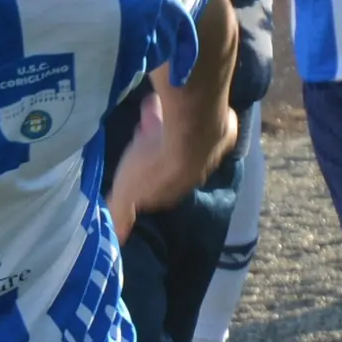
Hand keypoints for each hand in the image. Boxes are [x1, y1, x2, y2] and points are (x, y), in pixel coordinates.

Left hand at [107, 88, 234, 241]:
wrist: (191, 131)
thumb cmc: (155, 162)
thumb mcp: (127, 190)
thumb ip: (121, 211)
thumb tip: (118, 239)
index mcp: (172, 192)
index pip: (157, 190)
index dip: (144, 177)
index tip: (132, 161)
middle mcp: (194, 175)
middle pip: (172, 163)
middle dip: (158, 152)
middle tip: (142, 131)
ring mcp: (211, 152)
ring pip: (187, 141)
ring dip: (172, 131)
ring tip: (156, 110)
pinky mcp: (223, 130)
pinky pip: (203, 121)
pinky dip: (192, 114)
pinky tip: (181, 101)